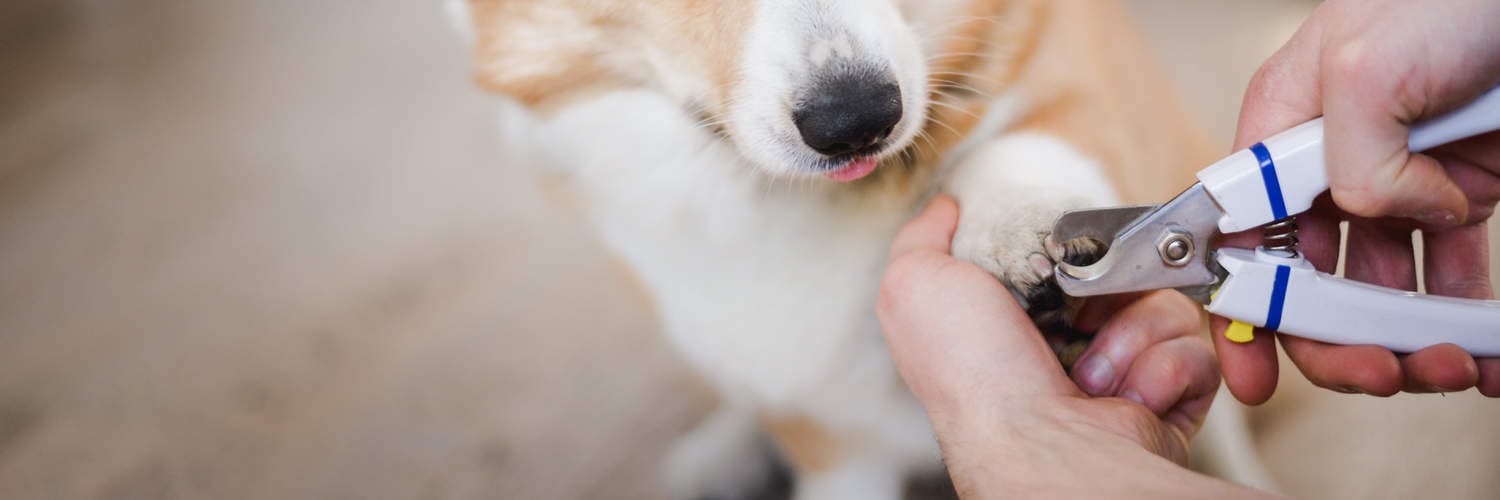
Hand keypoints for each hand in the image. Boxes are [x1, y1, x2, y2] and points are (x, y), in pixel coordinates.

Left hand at [878, 196, 1259, 497]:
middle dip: (1106, 287)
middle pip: (1122, 272)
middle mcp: (1067, 347)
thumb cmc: (972, 373)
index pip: (1065, 256)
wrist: (1038, 447)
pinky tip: (1124, 396)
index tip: (1059, 255)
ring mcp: (1122, 373)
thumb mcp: (916, 284)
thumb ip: (924, 238)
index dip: (1070, 249)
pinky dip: (1162, 369)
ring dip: (1131, 334)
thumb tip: (947, 208)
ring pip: (1164, 305)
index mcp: (1014, 320)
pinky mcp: (1168, 398)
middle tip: (1077, 313)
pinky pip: (1194, 350)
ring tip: (1092, 375)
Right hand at [1215, 0, 1499, 403]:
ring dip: (1410, 340)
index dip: (1240, 310)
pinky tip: (1487, 350)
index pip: (1238, 238)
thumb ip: (1352, 159)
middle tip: (1384, 372)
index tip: (1254, 372)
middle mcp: (1329, 164)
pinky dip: (1470, 321)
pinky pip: (1455, 273)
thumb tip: (1383, 214)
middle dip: (1340, 340)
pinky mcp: (1462, 190)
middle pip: (1310, 281)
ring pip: (1383, 290)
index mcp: (1281, 131)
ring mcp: (1398, 181)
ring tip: (1450, 363)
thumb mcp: (1367, 66)